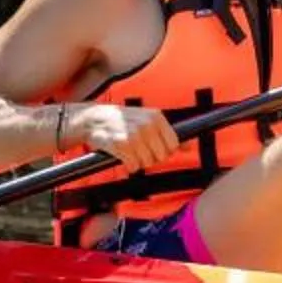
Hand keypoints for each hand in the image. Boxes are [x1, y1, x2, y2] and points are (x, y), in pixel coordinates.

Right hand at [65, 101, 180, 172]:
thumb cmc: (122, 121)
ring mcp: (134, 135)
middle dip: (151, 158)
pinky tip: (122, 157)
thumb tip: (188, 147)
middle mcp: (147, 125)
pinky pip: (133, 166)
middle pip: (161, 156)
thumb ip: (167, 133)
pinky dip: (128, 166)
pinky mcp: (120, 145)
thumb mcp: (147, 120)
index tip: (154, 150)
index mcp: (156, 117)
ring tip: (129, 152)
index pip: (173, 145)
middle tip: (139, 151)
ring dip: (138, 162)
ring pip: (147, 162)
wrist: (94, 118)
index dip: (165, 152)